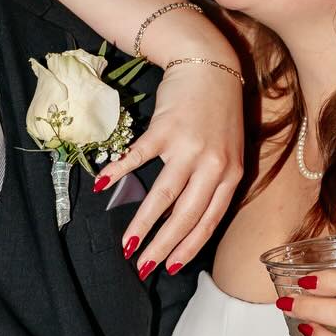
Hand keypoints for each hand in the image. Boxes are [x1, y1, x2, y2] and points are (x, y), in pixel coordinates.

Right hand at [95, 59, 244, 276]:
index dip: (189, 247)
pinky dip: (120, 171)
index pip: (208, 220)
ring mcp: (188, 147)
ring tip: (127, 245)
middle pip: (185, 215)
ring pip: (163, 196)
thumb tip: (186, 218)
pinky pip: (139, 157)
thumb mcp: (227, 151)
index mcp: (230, 174)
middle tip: (143, 267)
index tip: (170, 267)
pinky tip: (104, 185)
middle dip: (163, 246)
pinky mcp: (165, 128)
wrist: (210, 67)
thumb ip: (212, 182)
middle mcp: (213, 165)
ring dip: (142, 224)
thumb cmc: (217, 113)